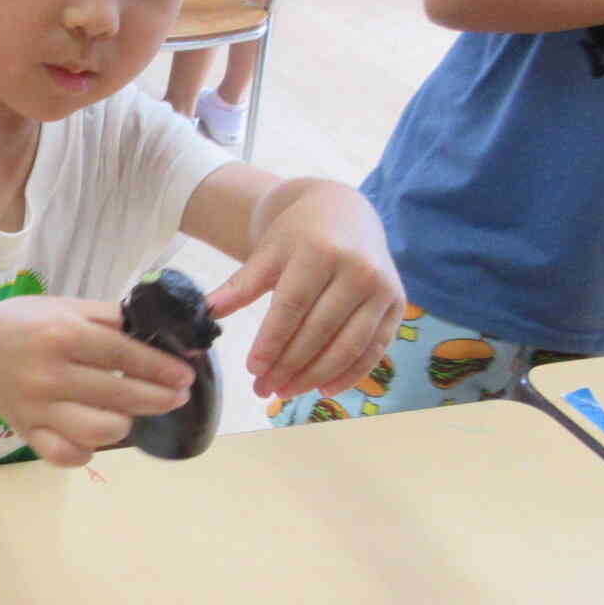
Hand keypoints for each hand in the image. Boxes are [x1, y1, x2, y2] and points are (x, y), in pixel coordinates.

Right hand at [0, 297, 195, 467]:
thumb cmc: (27, 325)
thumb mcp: (66, 307)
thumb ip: (111, 318)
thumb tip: (163, 331)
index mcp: (63, 335)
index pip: (124, 355)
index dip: (161, 368)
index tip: (186, 376)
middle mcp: (50, 374)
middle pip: (119, 395)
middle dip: (158, 398)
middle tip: (176, 396)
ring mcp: (37, 407)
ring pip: (96, 431)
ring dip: (123, 424)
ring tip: (129, 413)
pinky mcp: (27, 433)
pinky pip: (64, 454)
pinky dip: (85, 451)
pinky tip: (94, 438)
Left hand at [206, 181, 404, 400]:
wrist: (344, 212)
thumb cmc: (299, 234)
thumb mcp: (267, 253)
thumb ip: (240, 285)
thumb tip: (205, 313)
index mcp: (320, 252)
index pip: (292, 307)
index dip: (271, 342)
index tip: (252, 369)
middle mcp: (358, 270)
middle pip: (319, 331)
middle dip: (289, 367)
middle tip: (263, 389)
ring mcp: (382, 289)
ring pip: (348, 346)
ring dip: (315, 376)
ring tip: (286, 393)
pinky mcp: (398, 304)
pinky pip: (375, 348)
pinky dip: (351, 374)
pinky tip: (323, 389)